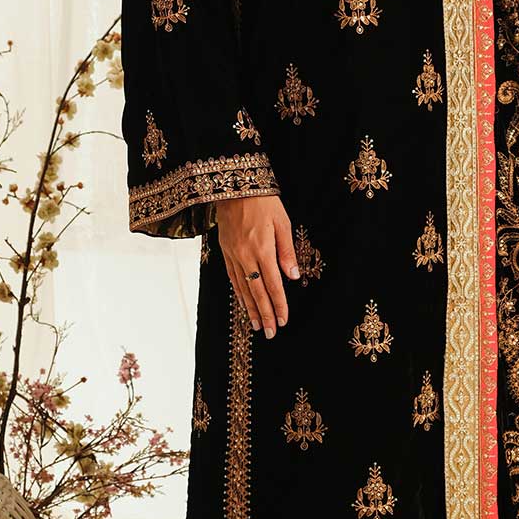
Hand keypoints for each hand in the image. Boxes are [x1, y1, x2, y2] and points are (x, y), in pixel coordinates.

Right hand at [215, 193, 298, 336]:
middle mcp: (246, 256)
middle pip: (257, 292)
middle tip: (269, 333)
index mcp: (262, 250)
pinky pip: (232, 277)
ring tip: (256, 325)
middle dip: (264, 314)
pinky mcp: (225, 251)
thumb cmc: (263, 202)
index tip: (283, 321)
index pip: (273, 285)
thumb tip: (293, 276)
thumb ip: (287, 251)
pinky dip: (238, 293)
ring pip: (243, 288)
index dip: (279, 305)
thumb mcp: (282, 222)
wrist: (234, 186)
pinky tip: (243, 303)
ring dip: (250, 309)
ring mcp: (233, 255)